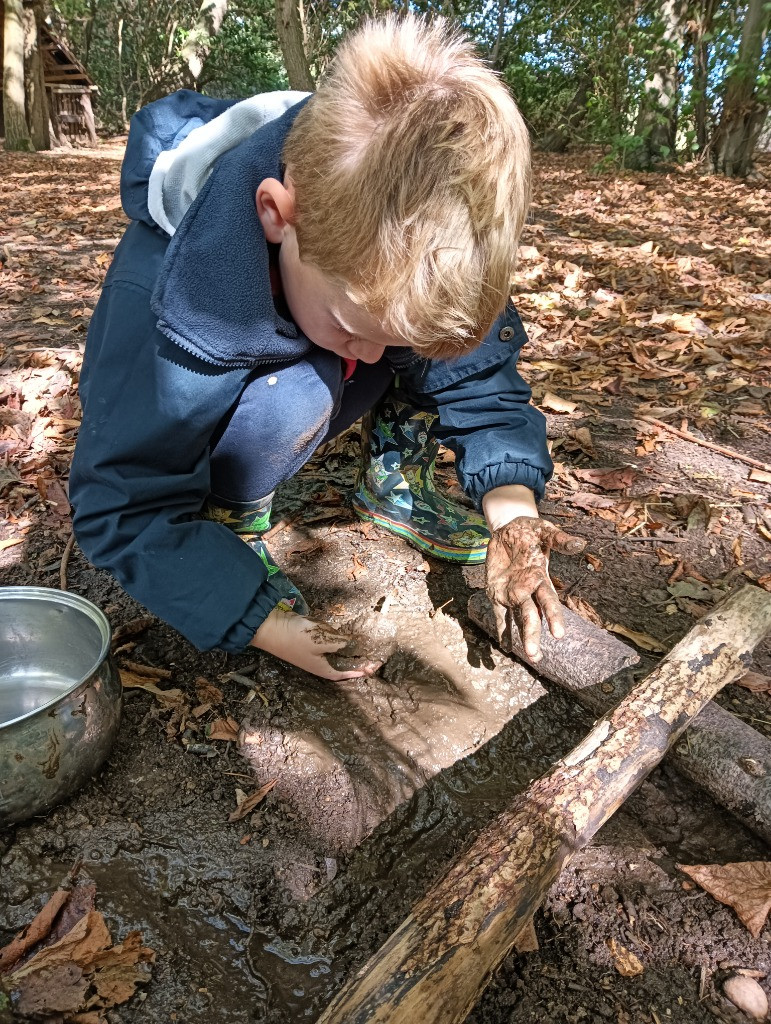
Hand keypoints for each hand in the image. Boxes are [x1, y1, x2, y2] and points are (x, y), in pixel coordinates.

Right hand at [250, 609, 381, 680]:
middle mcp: (321, 663)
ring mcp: (314, 652)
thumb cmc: (296, 637)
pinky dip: (338, 640)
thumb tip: (355, 645)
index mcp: (325, 669)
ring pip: (337, 654)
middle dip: (359, 660)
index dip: (362, 669)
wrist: (270, 627)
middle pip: (344, 664)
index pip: (349, 672)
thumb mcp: (322, 640)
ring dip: (349, 651)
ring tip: (365, 646)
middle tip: (374, 654)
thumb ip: (341, 644)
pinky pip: (329, 643)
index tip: (376, 664)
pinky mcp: (310, 641)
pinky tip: (345, 635)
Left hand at [485, 516, 585, 661]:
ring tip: (530, 656)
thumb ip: (559, 540)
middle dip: (532, 634)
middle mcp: (527, 591)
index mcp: (540, 578)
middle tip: (535, 655)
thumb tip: (580, 544)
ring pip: (517, 619)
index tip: (558, 634)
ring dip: (520, 637)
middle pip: (531, 616)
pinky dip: (502, 629)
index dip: (553, 617)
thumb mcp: (544, 531)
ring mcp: (511, 594)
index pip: (548, 601)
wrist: (508, 529)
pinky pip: (498, 614)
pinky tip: (505, 646)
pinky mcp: (496, 592)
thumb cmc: (529, 531)